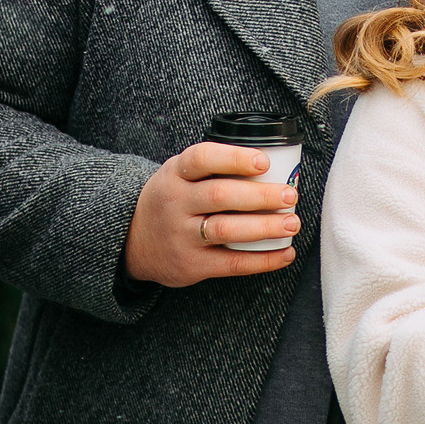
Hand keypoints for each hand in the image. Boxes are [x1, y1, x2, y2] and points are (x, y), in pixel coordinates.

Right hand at [123, 141, 299, 285]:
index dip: (234, 159)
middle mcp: (175, 203)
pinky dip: (262, 260)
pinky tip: (284, 253)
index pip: (202, 159)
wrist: (132, 241)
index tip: (264, 162)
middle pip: (220, 196)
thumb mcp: (178, 175)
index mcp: (175, 174)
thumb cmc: (171, 201)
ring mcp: (181, 235)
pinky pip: (231, 263)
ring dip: (264, 227)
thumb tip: (273, 167)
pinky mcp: (191, 264)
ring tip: (291, 223)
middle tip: (289, 195)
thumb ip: (212, 169)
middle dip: (260, 195)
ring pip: (226, 230)